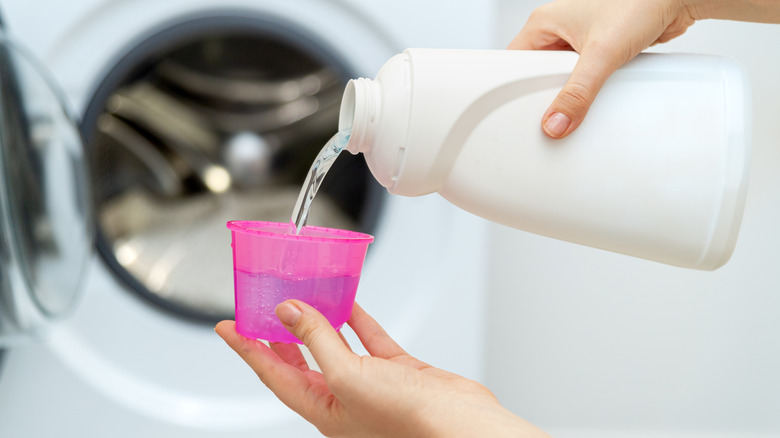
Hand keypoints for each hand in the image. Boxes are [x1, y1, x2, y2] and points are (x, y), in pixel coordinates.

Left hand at [216, 300, 549, 437]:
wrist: (458, 425)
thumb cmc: (405, 419)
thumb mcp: (347, 376)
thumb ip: (317, 341)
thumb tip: (289, 312)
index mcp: (323, 409)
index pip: (273, 373)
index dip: (247, 348)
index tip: (228, 327)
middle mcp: (343, 397)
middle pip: (300, 361)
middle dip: (279, 336)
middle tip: (261, 310)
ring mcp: (370, 384)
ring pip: (335, 345)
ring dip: (319, 321)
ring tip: (301, 297)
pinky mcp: (396, 371)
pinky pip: (369, 340)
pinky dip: (357, 320)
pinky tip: (349, 303)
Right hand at [509, 0, 698, 138]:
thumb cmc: (639, 4)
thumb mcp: (602, 54)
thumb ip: (578, 94)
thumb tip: (556, 122)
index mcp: (544, 22)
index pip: (514, 62)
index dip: (515, 89)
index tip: (521, 112)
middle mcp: (557, 29)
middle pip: (536, 74)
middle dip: (545, 95)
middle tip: (551, 112)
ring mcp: (577, 40)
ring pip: (560, 78)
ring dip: (569, 93)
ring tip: (575, 103)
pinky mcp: (597, 50)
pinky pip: (582, 78)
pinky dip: (587, 90)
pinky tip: (593, 97)